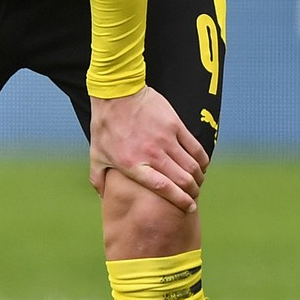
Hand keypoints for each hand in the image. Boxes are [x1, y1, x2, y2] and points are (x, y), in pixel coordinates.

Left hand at [89, 87, 208, 213]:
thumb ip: (99, 179)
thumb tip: (103, 198)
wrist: (116, 93)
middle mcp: (152, 154)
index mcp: (133, 165)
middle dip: (192, 191)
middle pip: (183, 179)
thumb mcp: (97, 155)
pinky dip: (202, 160)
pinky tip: (201, 164)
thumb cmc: (105, 125)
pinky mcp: (175, 125)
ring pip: (192, 165)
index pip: (163, 188)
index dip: (180, 200)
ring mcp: (165, 139)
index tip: (189, 206)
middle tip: (193, 195)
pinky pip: (195, 148)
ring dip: (198, 177)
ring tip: (197, 181)